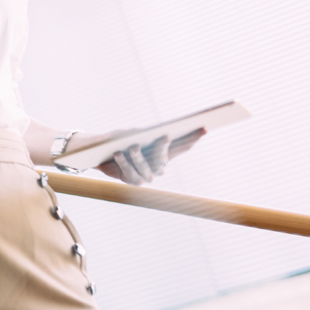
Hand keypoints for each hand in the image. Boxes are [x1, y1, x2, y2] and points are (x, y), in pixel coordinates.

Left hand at [92, 128, 206, 184]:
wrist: (105, 156)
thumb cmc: (122, 142)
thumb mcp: (132, 133)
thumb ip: (141, 133)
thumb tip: (146, 132)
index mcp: (164, 153)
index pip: (182, 146)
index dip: (193, 138)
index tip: (205, 128)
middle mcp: (159, 167)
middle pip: (163, 158)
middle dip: (163, 148)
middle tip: (165, 137)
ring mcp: (147, 176)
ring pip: (145, 167)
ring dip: (139, 156)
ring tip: (133, 146)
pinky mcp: (133, 181)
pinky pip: (129, 172)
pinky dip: (124, 162)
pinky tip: (118, 154)